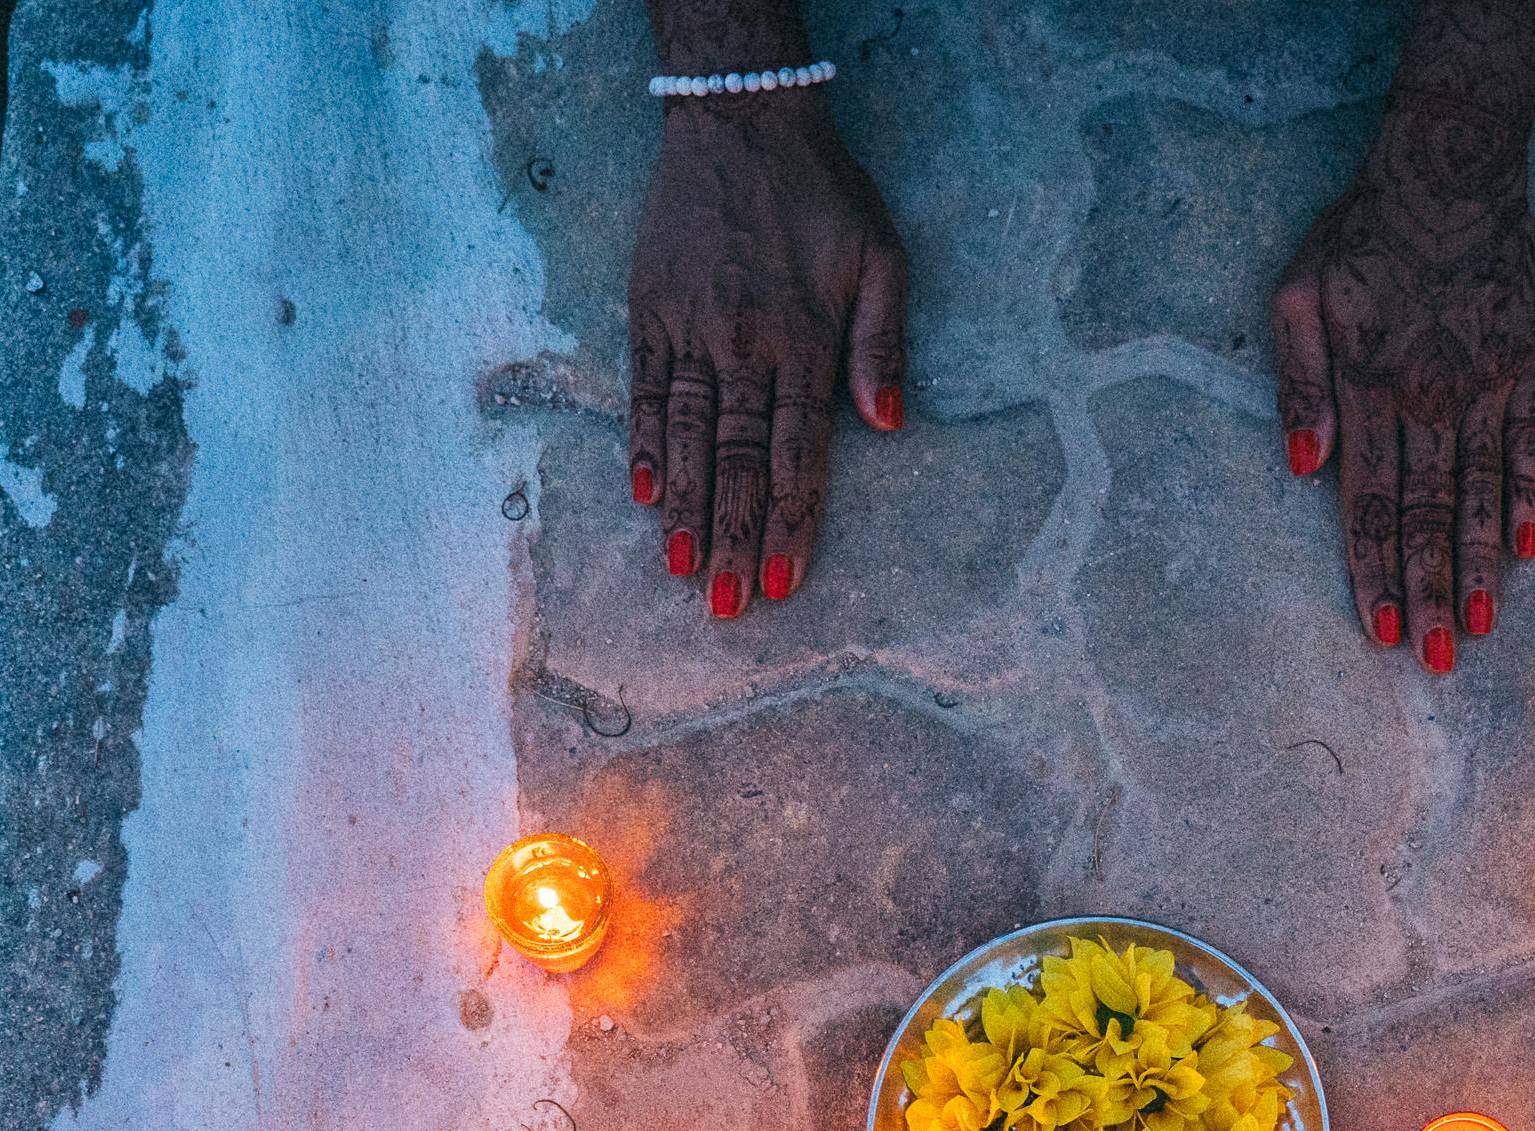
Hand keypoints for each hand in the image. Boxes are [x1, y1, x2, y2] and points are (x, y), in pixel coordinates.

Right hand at [628, 91, 906, 618]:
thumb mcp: (881, 257)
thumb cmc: (822, 192)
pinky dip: (645, 446)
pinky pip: (645, 392)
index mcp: (802, 342)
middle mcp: (742, 346)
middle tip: (730, 608)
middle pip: (740, 463)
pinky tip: (646, 497)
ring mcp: (689, 331)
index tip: (786, 583)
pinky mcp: (649, 312)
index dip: (792, 524)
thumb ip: (883, 344)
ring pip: (689, 439)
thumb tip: (890, 424)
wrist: (740, 118)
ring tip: (684, 573)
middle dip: (737, 540)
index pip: (799, 455)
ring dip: (687, 511)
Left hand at [1272, 10, 1534, 668]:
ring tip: (1479, 628)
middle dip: (1428, 594)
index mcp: (1369, 393)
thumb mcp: (1297, 298)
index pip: (1369, 506)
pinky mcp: (1527, 367)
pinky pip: (1530, 446)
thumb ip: (1298, 385)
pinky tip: (1530, 550)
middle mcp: (1430, 402)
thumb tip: (1302, 467)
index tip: (1379, 632)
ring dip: (1480, 565)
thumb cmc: (1361, 236)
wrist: (1452, 171)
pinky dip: (1529, 498)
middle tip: (1433, 661)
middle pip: (1428, 517)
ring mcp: (1485, 389)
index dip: (1373, 573)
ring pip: (1481, 494)